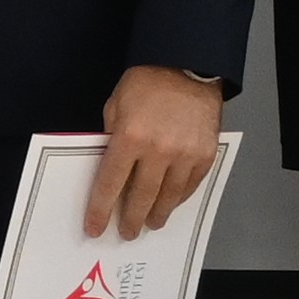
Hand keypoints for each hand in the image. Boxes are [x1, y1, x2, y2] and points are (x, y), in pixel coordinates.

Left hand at [88, 65, 222, 240]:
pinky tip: (170, 204)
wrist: (187, 67)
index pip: (110, 184)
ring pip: (168, 197)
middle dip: (130, 220)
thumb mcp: (115, 106)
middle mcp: (158, 151)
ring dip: (157, 214)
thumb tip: (111, 167)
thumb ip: (111, 138)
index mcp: (129, 138)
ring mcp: (185, 155)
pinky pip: (189, 186)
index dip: (100, 210)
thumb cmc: (146, 83)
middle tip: (126, 232)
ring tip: (150, 223)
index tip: (94, 228)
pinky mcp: (205, 155)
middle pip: (140, 197)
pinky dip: (178, 199)